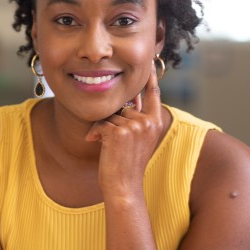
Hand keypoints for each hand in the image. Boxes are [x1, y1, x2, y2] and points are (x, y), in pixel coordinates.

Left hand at [84, 63, 163, 198]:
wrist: (124, 187)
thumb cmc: (128, 165)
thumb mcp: (138, 140)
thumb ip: (137, 121)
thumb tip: (130, 101)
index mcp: (155, 123)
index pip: (154, 94)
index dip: (150, 77)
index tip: (151, 61)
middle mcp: (148, 122)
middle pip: (123, 106)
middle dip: (112, 120)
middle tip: (111, 141)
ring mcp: (134, 126)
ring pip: (110, 115)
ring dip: (102, 128)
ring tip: (105, 145)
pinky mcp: (119, 132)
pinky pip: (100, 123)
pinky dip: (94, 132)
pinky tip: (95, 143)